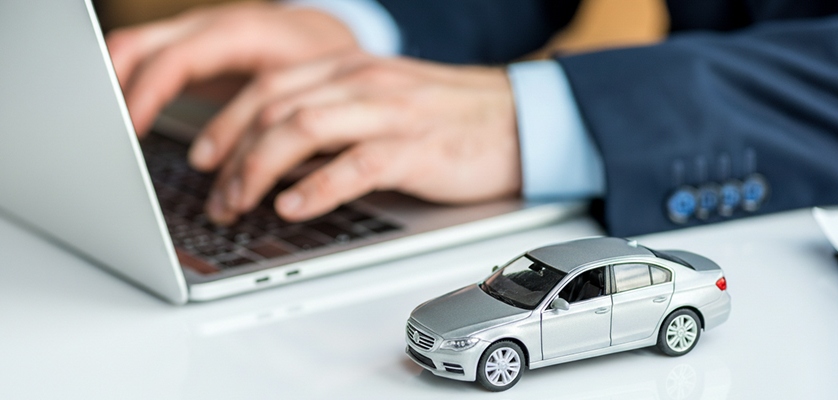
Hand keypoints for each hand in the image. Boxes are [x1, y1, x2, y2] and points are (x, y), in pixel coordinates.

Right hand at [105, 2, 357, 135]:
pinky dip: (130, 90)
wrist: (329, 42)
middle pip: (139, 46)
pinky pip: (147, 63)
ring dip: (114, 89)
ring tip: (99, 132)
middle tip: (99, 134)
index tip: (128, 130)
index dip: (147, 93)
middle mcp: (211, 26)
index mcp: (242, 31)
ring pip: (135, 51)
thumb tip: (242, 175)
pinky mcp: (193, 55)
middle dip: (110, 87)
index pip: (176, 58)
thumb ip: (273, 123)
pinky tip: (122, 121)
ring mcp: (198, 37)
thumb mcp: (311, 92)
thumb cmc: (325, 65)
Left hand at [192, 52, 521, 224]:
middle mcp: (361, 83)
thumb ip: (331, 116)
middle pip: (272, 109)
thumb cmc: (447, 117)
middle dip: (231, 157)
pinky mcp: (414, 148)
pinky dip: (315, 188)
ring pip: (302, 130)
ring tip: (239, 205)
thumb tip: (278, 153)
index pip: (266, 88)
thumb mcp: (380, 102)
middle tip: (216, 199)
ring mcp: (387, 112)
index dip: (224, 125)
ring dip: (258, 171)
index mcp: (348, 68)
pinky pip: (354, 165)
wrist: (516, 119)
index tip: (203, 160)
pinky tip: (292, 208)